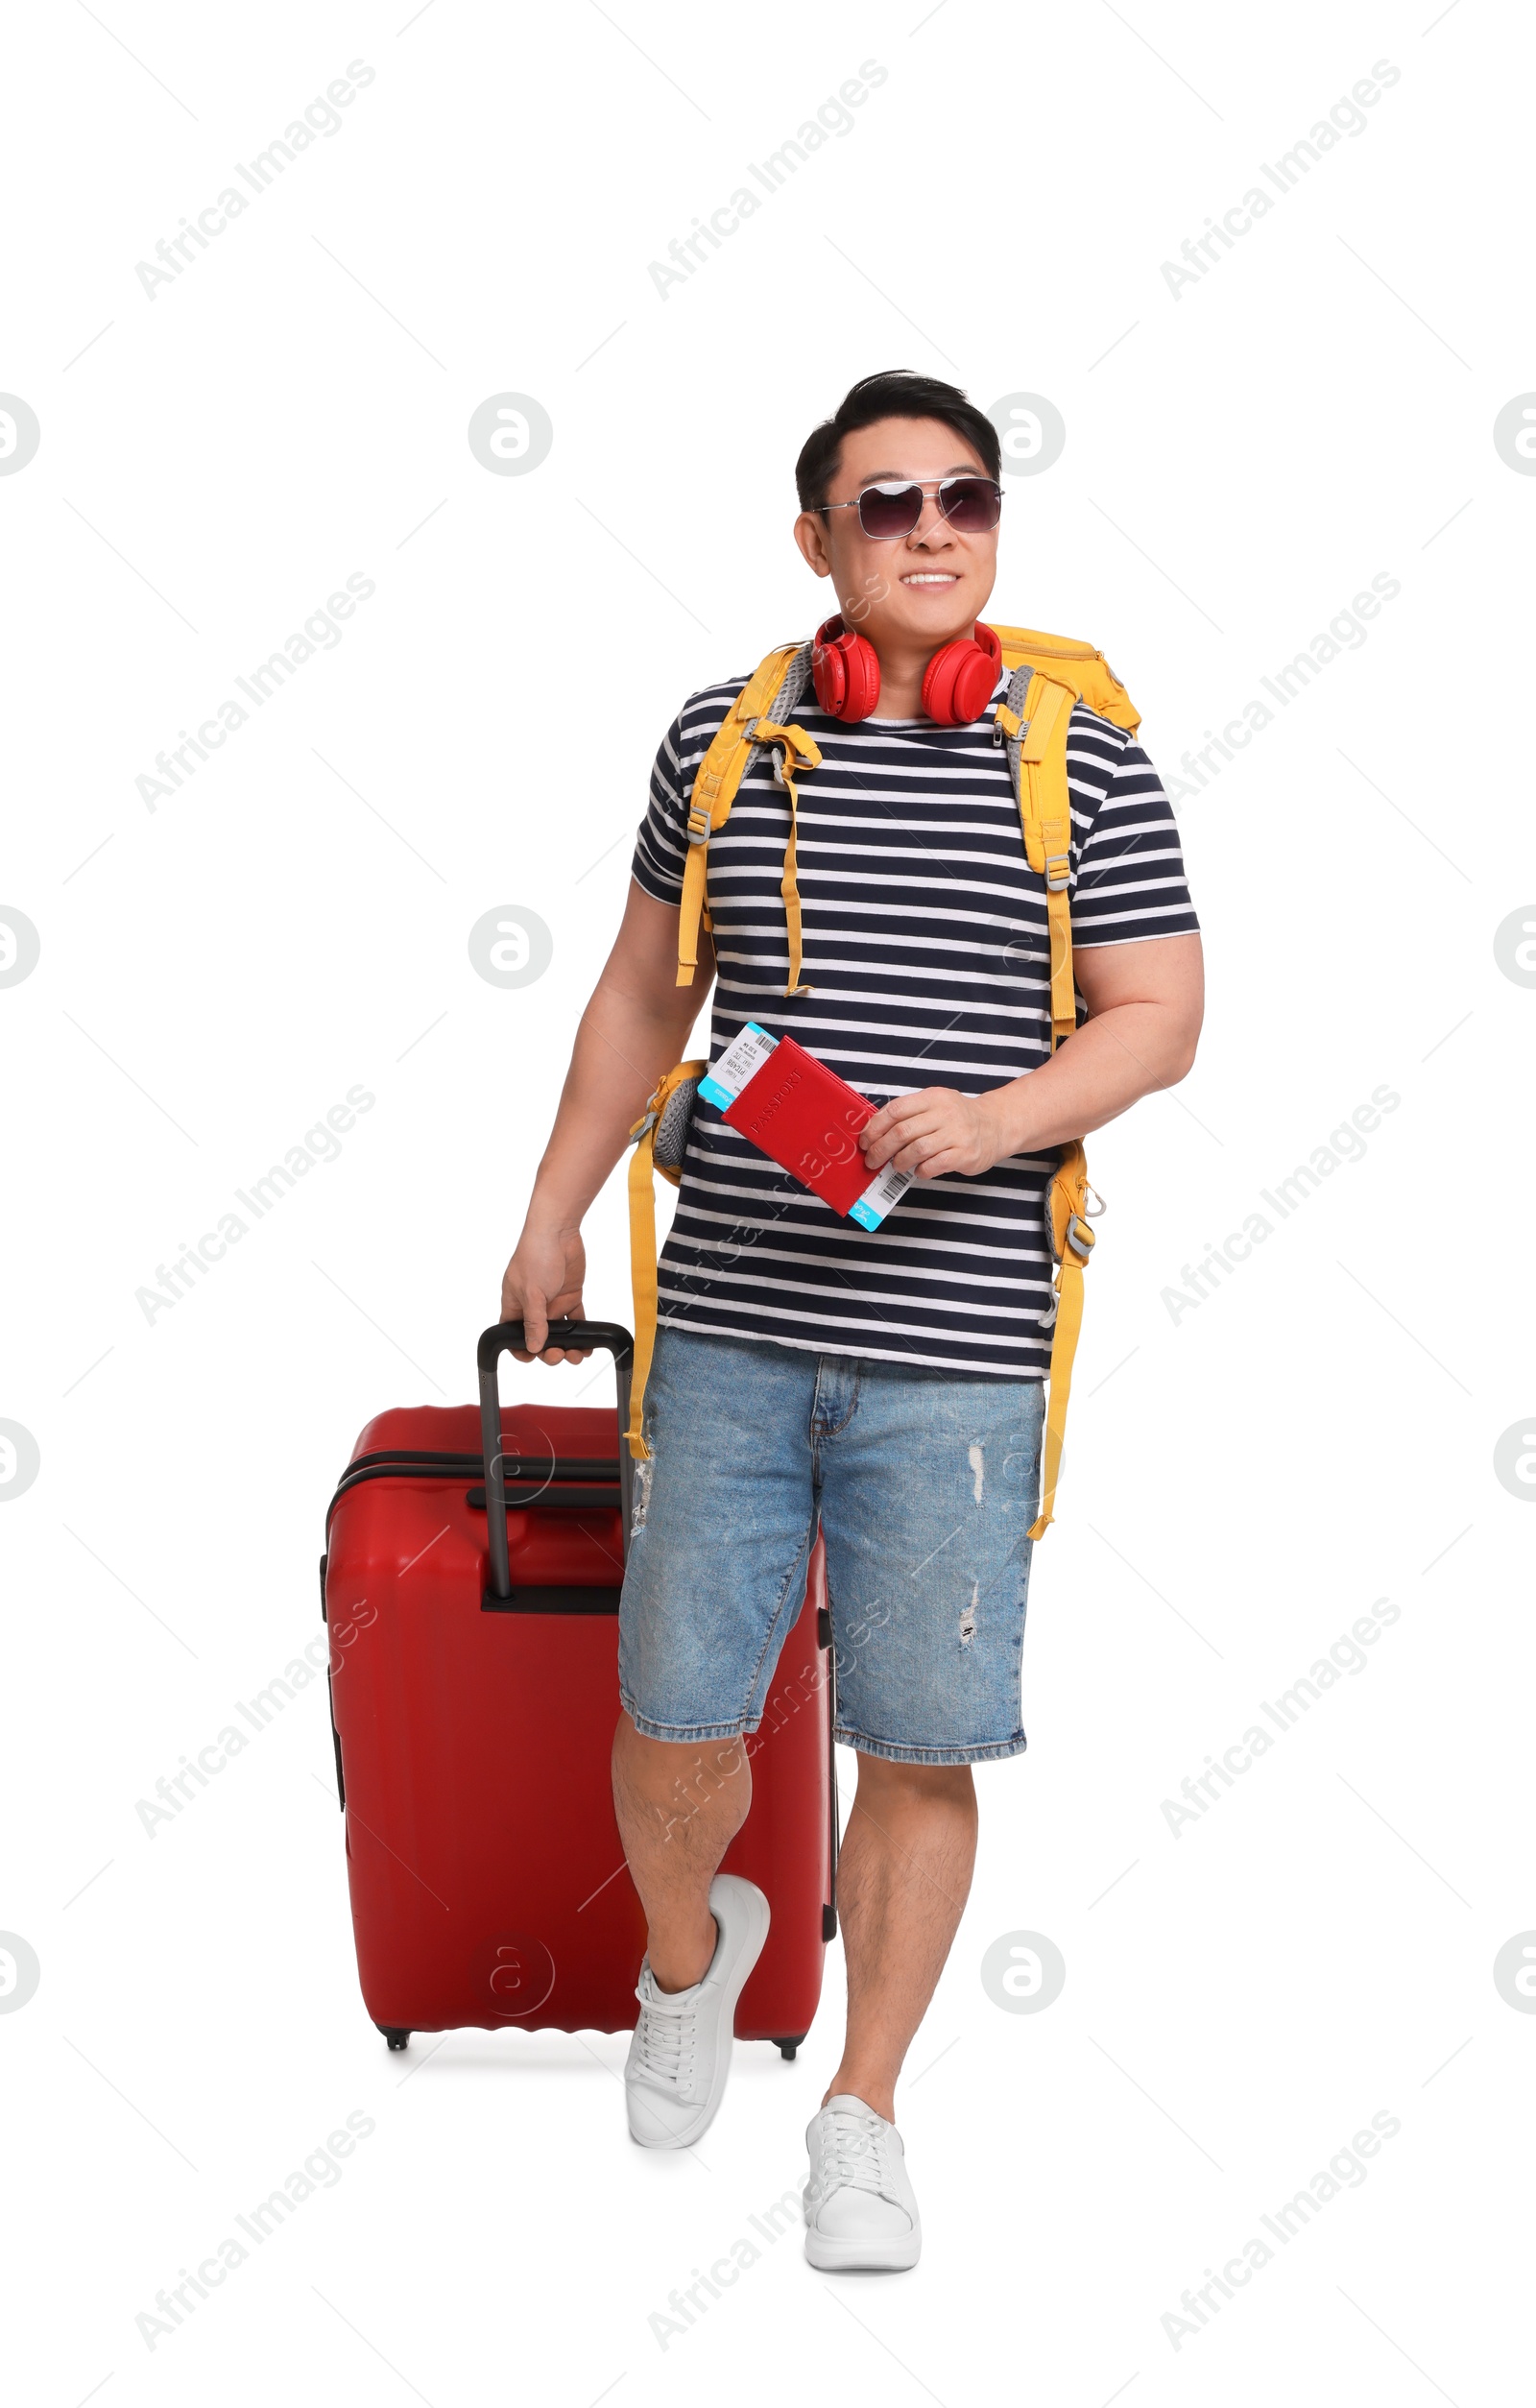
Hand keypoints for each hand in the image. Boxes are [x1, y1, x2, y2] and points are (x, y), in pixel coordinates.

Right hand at [499, 1224, 588, 1361]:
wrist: (558, 1231)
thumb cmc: (536, 1255)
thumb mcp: (532, 1293)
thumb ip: (534, 1321)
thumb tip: (533, 1346)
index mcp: (515, 1305)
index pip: (513, 1334)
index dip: (520, 1348)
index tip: (532, 1358)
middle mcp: (533, 1306)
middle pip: (539, 1337)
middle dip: (548, 1351)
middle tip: (558, 1355)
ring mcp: (552, 1302)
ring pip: (559, 1332)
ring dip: (567, 1346)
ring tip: (577, 1354)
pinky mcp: (570, 1295)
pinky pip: (576, 1319)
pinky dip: (582, 1332)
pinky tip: (588, 1344)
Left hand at [859, 1087, 1010, 1180]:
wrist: (996, 1125)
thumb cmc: (958, 1117)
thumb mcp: (934, 1104)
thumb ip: (908, 1114)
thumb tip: (874, 1131)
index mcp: (933, 1097)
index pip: (896, 1110)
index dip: (875, 1127)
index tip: (865, 1140)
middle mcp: (945, 1113)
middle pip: (902, 1132)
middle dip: (881, 1149)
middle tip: (872, 1160)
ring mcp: (957, 1134)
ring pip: (916, 1150)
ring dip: (899, 1161)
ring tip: (896, 1165)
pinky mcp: (965, 1154)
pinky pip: (934, 1165)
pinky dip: (920, 1171)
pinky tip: (919, 1170)